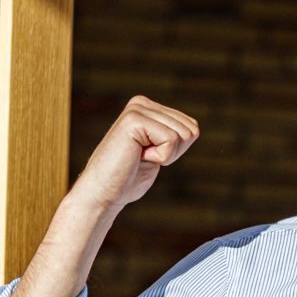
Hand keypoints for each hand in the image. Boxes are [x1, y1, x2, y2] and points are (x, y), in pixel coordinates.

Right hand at [73, 96, 199, 209]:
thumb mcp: (158, 151)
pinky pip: (171, 140)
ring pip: (182, 134)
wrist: (102, 192)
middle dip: (173, 152)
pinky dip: (160, 156)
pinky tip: (137, 157)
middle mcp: (142, 103)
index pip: (191, 127)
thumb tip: (194, 128)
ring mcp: (137, 109)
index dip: (177, 150)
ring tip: (139, 157)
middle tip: (143, 159)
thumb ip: (173, 135)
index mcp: (148, 107)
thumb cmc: (129, 177)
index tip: (150, 156)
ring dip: (166, 154)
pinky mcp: (134, 119)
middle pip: (190, 129)